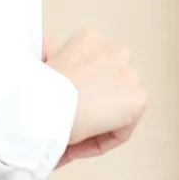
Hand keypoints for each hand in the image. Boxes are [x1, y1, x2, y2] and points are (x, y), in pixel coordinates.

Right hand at [42, 30, 146, 168]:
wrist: (49, 102)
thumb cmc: (40, 86)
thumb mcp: (42, 60)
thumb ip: (50, 55)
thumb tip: (45, 52)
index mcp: (91, 38)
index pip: (94, 69)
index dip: (78, 91)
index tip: (63, 107)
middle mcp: (115, 50)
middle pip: (109, 85)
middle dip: (93, 104)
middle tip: (71, 122)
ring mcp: (130, 74)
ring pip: (116, 108)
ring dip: (99, 123)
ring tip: (74, 135)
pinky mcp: (138, 98)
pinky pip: (122, 128)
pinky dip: (104, 139)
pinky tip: (82, 141)